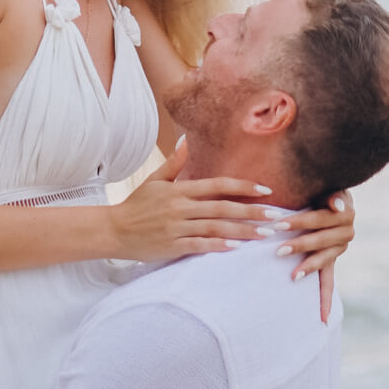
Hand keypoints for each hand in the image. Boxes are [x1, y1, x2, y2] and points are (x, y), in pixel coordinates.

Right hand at [108, 142, 272, 260]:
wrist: (113, 230)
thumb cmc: (136, 205)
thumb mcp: (154, 180)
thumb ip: (174, 163)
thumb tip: (186, 141)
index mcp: (180, 190)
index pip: (217, 186)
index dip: (243, 187)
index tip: (265, 190)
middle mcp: (181, 207)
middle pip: (222, 208)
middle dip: (251, 212)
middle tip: (275, 216)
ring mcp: (177, 227)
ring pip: (215, 228)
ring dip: (242, 231)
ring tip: (263, 234)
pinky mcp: (172, 246)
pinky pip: (199, 246)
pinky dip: (218, 246)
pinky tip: (236, 247)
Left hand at [270, 190, 354, 322]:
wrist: (331, 194)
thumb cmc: (323, 186)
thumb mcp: (329, 185)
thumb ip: (334, 194)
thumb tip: (336, 205)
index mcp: (344, 213)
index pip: (319, 219)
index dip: (300, 221)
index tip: (280, 223)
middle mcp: (346, 232)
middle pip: (320, 241)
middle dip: (299, 245)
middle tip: (278, 249)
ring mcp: (340, 249)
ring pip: (324, 261)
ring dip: (308, 267)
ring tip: (293, 275)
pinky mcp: (333, 261)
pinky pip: (329, 282)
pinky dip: (325, 299)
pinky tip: (323, 318)